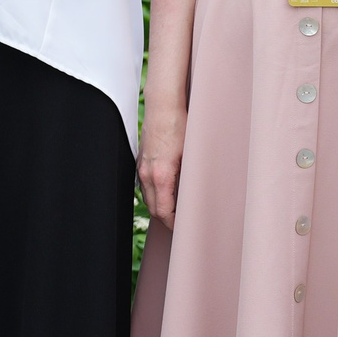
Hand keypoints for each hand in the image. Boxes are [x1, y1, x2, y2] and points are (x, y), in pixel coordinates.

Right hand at [137, 101, 185, 229]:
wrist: (163, 106)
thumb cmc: (180, 127)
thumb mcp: (191, 156)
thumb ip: (190, 179)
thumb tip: (197, 197)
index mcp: (161, 175)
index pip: (163, 212)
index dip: (174, 225)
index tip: (186, 230)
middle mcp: (146, 174)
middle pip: (153, 209)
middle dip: (167, 220)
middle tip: (183, 225)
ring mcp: (141, 167)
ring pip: (148, 198)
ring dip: (160, 207)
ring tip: (177, 212)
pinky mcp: (140, 161)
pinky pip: (145, 185)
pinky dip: (155, 194)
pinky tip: (167, 192)